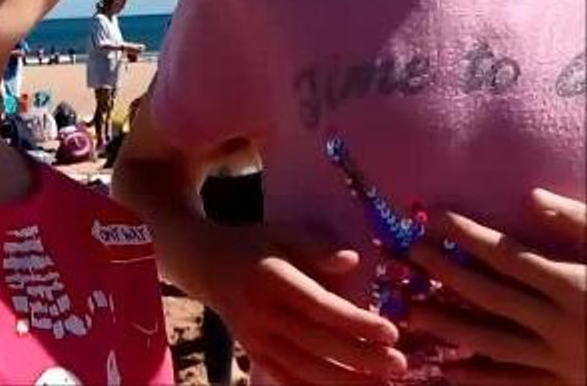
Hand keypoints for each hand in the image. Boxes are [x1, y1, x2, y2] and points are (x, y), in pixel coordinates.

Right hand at [205, 224, 407, 383]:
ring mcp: (254, 338)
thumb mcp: (281, 233)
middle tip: (399, 364)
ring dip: (345, 382)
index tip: (391, 332)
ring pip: (303, 368)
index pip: (320, 307)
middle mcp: (261, 313)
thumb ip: (316, 246)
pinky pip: (286, 379)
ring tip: (382, 385)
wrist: (204, 264)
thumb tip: (352, 260)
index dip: (356, 323)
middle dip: (361, 358)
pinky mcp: (253, 353)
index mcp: (271, 279)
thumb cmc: (253, 246)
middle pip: (317, 343)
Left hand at [407, 189, 585, 384]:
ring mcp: (564, 361)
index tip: (432, 216)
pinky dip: (482, 379)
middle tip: (407, 253)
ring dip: (448, 326)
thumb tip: (529, 197)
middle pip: (489, 295)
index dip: (465, 234)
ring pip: (493, 342)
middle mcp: (563, 324)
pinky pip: (518, 385)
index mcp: (575, 284)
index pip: (506, 255)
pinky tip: (448, 371)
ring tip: (409, 310)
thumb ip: (579, 221)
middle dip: (443, 272)